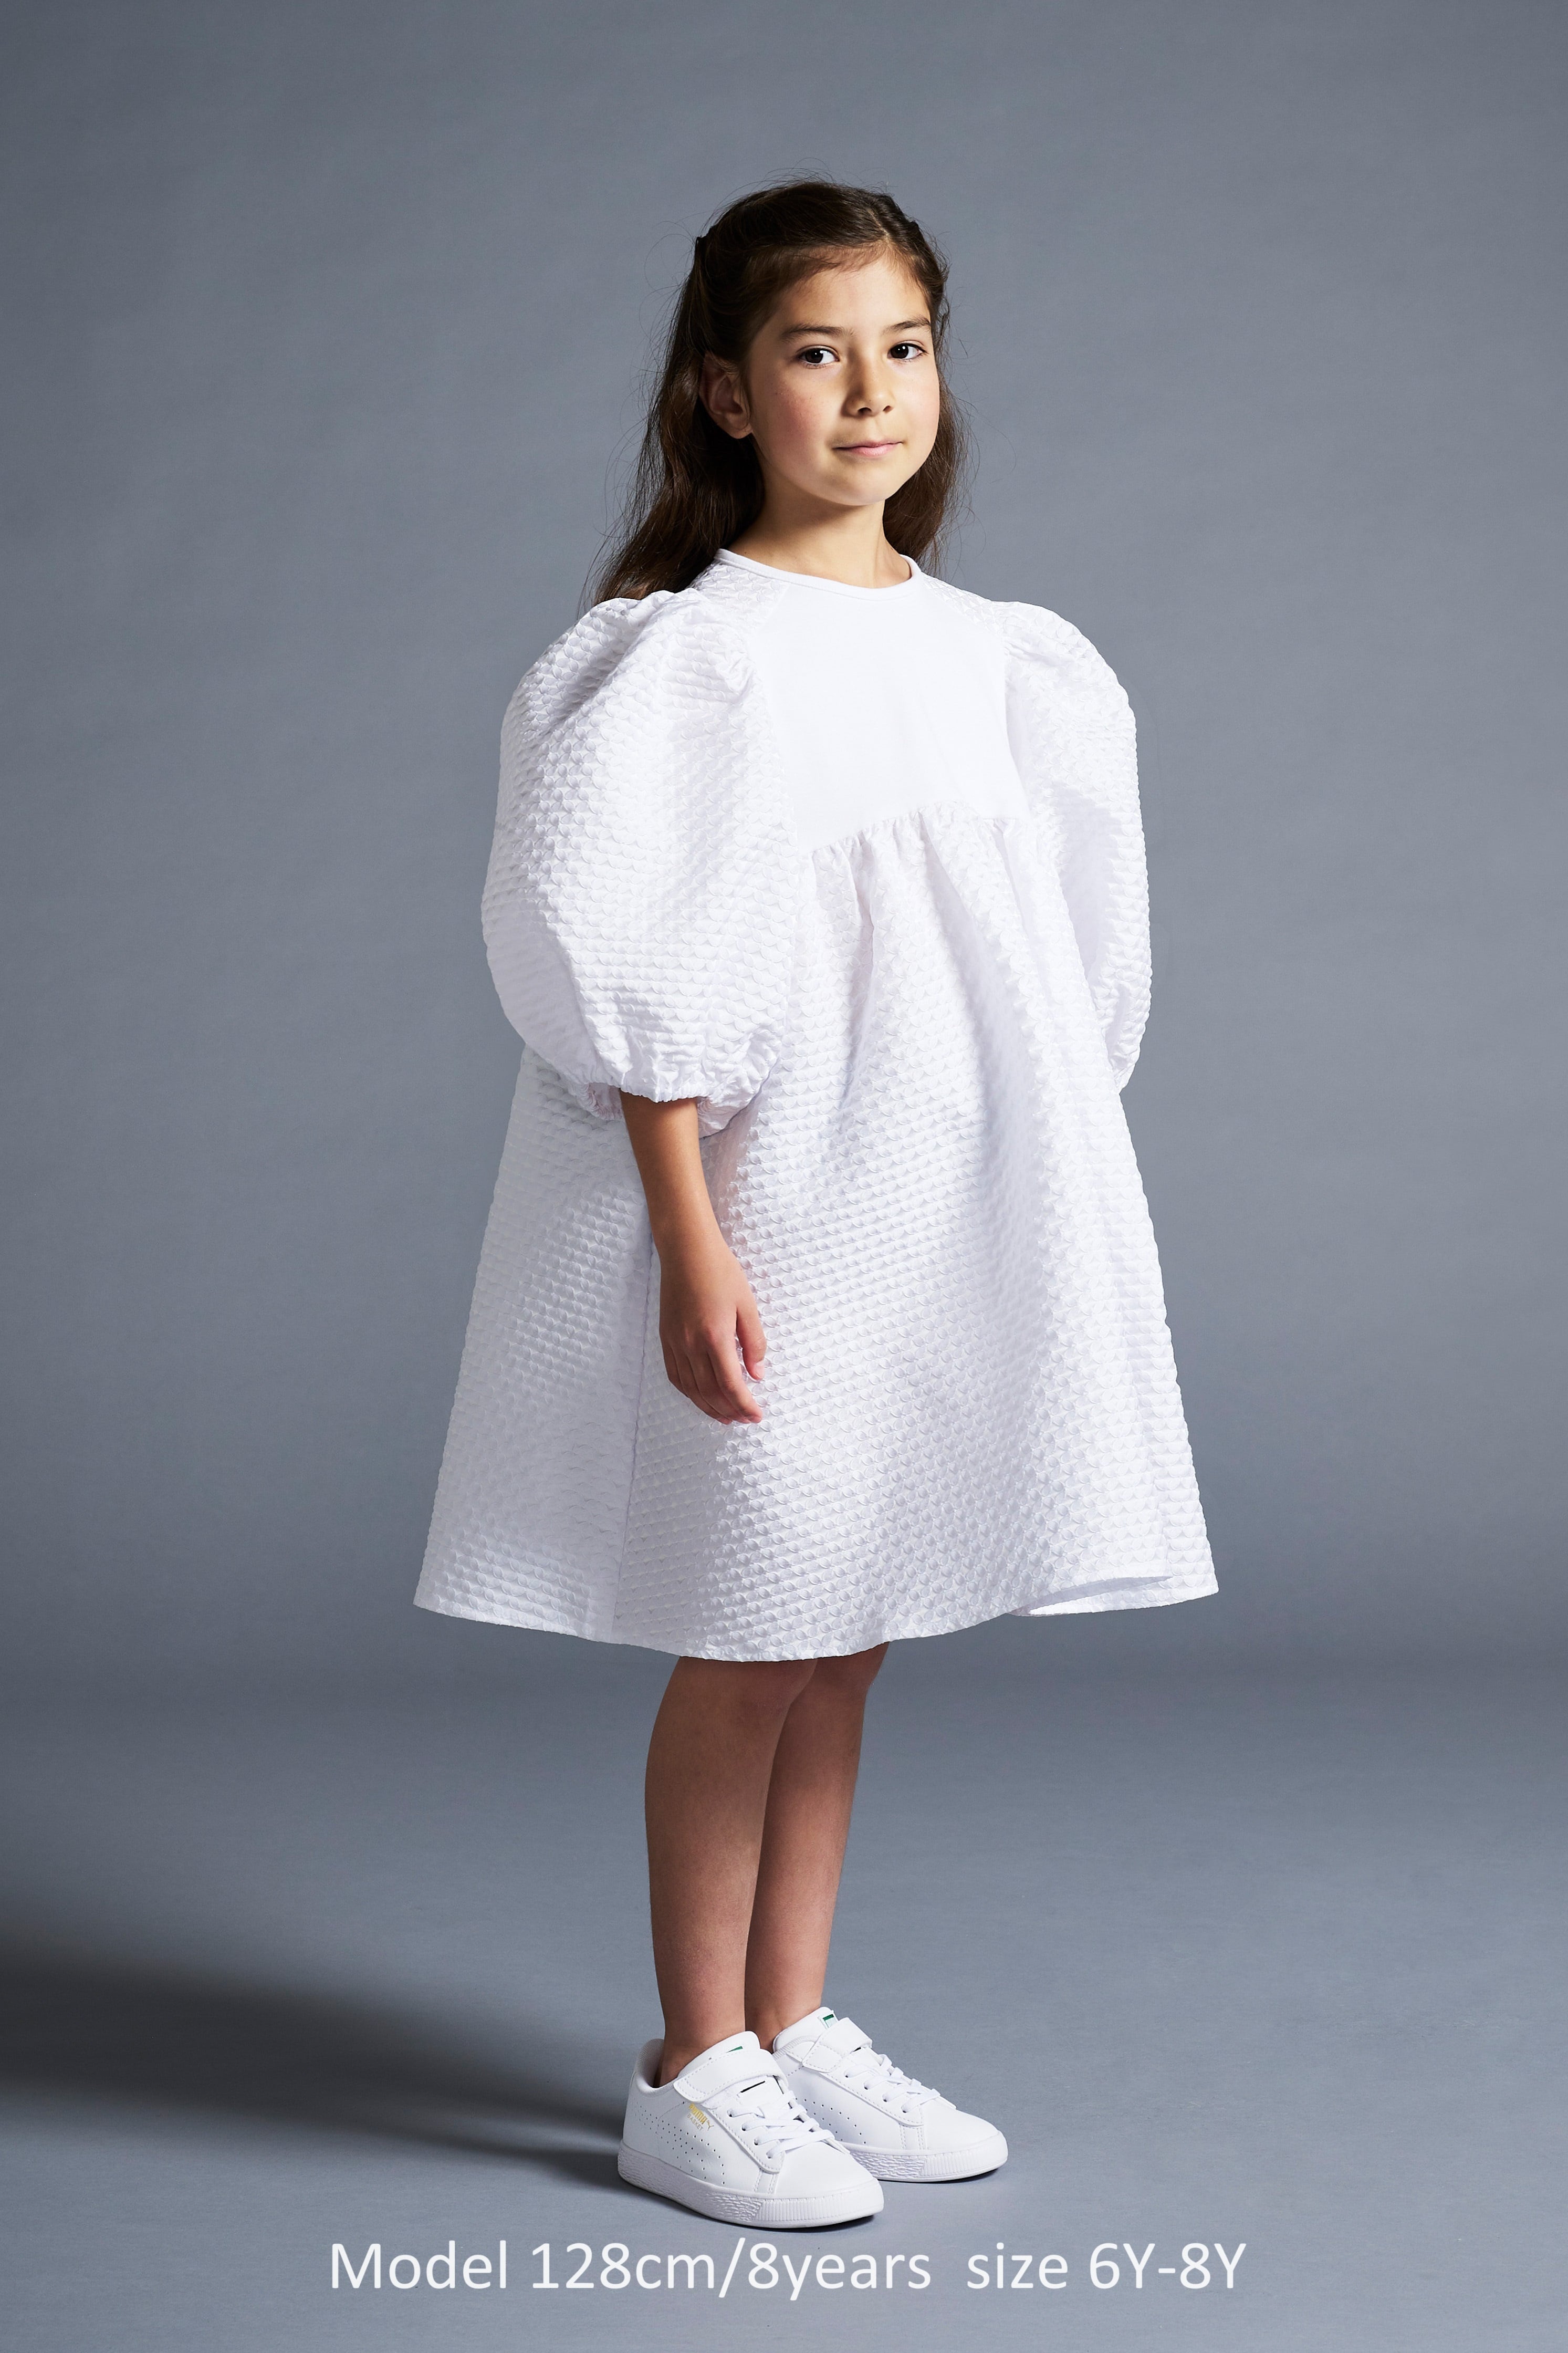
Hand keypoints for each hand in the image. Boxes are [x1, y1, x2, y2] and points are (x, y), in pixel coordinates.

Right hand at [655, 1222, 765, 1423]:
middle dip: (729, 1411)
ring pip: (690, 1389)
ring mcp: (675, 1342)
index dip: (744, 1405)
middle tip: (745, 1419)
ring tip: (726, 1417)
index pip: (730, 1384)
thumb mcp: (747, 1305)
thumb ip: (754, 1342)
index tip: (757, 1415)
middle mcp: (691, 1344)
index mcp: (714, 1336)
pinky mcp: (665, 1338)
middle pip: (709, 1392)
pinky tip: (701, 1397)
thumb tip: (757, 1374)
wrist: (686, 1250)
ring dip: (709, 1408)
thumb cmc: (720, 1271)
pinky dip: (689, 1393)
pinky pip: (675, 1376)